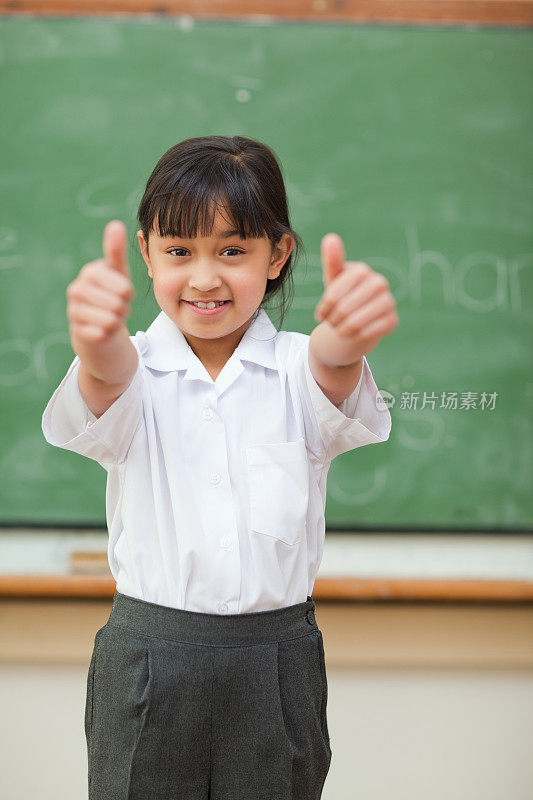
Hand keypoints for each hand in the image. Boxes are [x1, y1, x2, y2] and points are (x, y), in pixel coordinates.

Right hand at [67, 220, 134, 344]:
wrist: (100, 326)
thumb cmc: (113, 295)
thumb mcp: (119, 273)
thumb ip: (117, 251)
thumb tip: (115, 224)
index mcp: (90, 272)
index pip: (124, 287)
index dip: (129, 294)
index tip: (124, 292)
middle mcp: (76, 289)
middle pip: (118, 305)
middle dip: (123, 309)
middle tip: (116, 307)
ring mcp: (73, 310)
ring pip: (111, 321)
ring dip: (116, 322)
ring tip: (110, 316)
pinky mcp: (76, 331)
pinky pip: (102, 334)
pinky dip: (107, 334)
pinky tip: (101, 329)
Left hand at [314, 233, 397, 365]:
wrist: (358, 318)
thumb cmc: (343, 296)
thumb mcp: (333, 280)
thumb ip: (332, 261)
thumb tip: (331, 238)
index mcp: (362, 270)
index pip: (333, 295)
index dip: (323, 308)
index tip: (321, 314)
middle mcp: (379, 282)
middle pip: (343, 310)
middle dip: (332, 321)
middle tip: (332, 323)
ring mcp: (389, 301)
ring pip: (354, 323)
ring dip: (341, 331)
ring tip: (340, 328)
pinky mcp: (393, 320)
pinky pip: (365, 334)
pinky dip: (354, 337)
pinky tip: (354, 334)